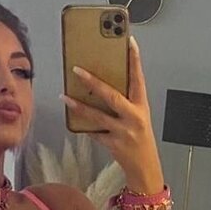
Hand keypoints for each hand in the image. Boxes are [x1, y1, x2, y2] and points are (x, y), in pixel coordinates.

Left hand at [60, 36, 164, 191]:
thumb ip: (125, 102)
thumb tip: (101, 86)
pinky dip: (84, 126)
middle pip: (112, 96)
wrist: (145, 168)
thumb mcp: (138, 117)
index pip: (139, 78)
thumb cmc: (140, 139)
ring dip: (79, 106)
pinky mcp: (113, 145)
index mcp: (141, 106)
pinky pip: (94, 132)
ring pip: (97, 116)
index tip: (129, 41)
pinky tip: (73, 117)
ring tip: (65, 97)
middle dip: (93, 82)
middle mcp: (134, 117)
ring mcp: (123, 132)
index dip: (134, 59)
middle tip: (78, 70)